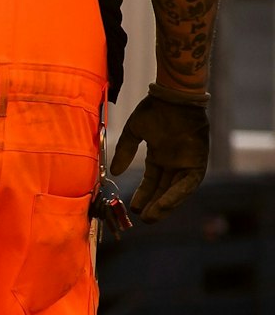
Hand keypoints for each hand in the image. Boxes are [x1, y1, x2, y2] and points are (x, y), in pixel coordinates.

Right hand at [110, 84, 209, 222]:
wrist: (175, 95)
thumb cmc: (156, 108)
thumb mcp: (134, 132)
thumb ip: (125, 151)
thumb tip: (114, 171)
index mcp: (161, 155)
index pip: (153, 181)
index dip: (143, 194)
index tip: (132, 207)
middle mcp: (175, 161)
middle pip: (165, 188)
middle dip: (154, 204)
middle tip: (142, 219)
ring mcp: (187, 161)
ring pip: (177, 190)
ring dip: (165, 205)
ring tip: (151, 218)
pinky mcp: (198, 161)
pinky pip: (189, 183)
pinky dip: (177, 195)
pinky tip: (164, 206)